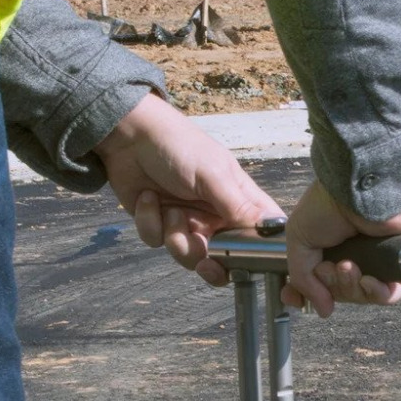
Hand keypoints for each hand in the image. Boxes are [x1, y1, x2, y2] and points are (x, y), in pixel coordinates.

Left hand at [94, 93, 282, 284]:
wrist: (128, 135)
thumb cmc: (179, 146)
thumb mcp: (213, 174)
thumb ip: (239, 206)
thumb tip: (272, 230)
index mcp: (239, 201)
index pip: (261, 233)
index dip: (258, 253)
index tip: (246, 264)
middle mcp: (216, 216)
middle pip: (225, 256)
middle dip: (210, 259)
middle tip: (205, 262)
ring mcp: (187, 222)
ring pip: (189, 256)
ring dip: (176, 236)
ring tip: (169, 209)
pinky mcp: (158, 224)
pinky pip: (157, 242)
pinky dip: (150, 222)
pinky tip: (147, 197)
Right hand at [283, 178, 400, 317]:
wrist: (360, 187)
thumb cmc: (329, 203)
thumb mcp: (300, 238)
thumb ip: (303, 278)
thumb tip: (322, 309)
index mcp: (337, 245)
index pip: (324, 281)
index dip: (310, 294)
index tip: (294, 300)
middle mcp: (362, 252)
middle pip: (345, 291)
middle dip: (333, 285)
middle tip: (328, 268)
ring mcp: (386, 258)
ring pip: (368, 294)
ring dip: (352, 288)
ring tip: (347, 267)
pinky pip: (394, 292)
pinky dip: (378, 294)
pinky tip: (367, 281)